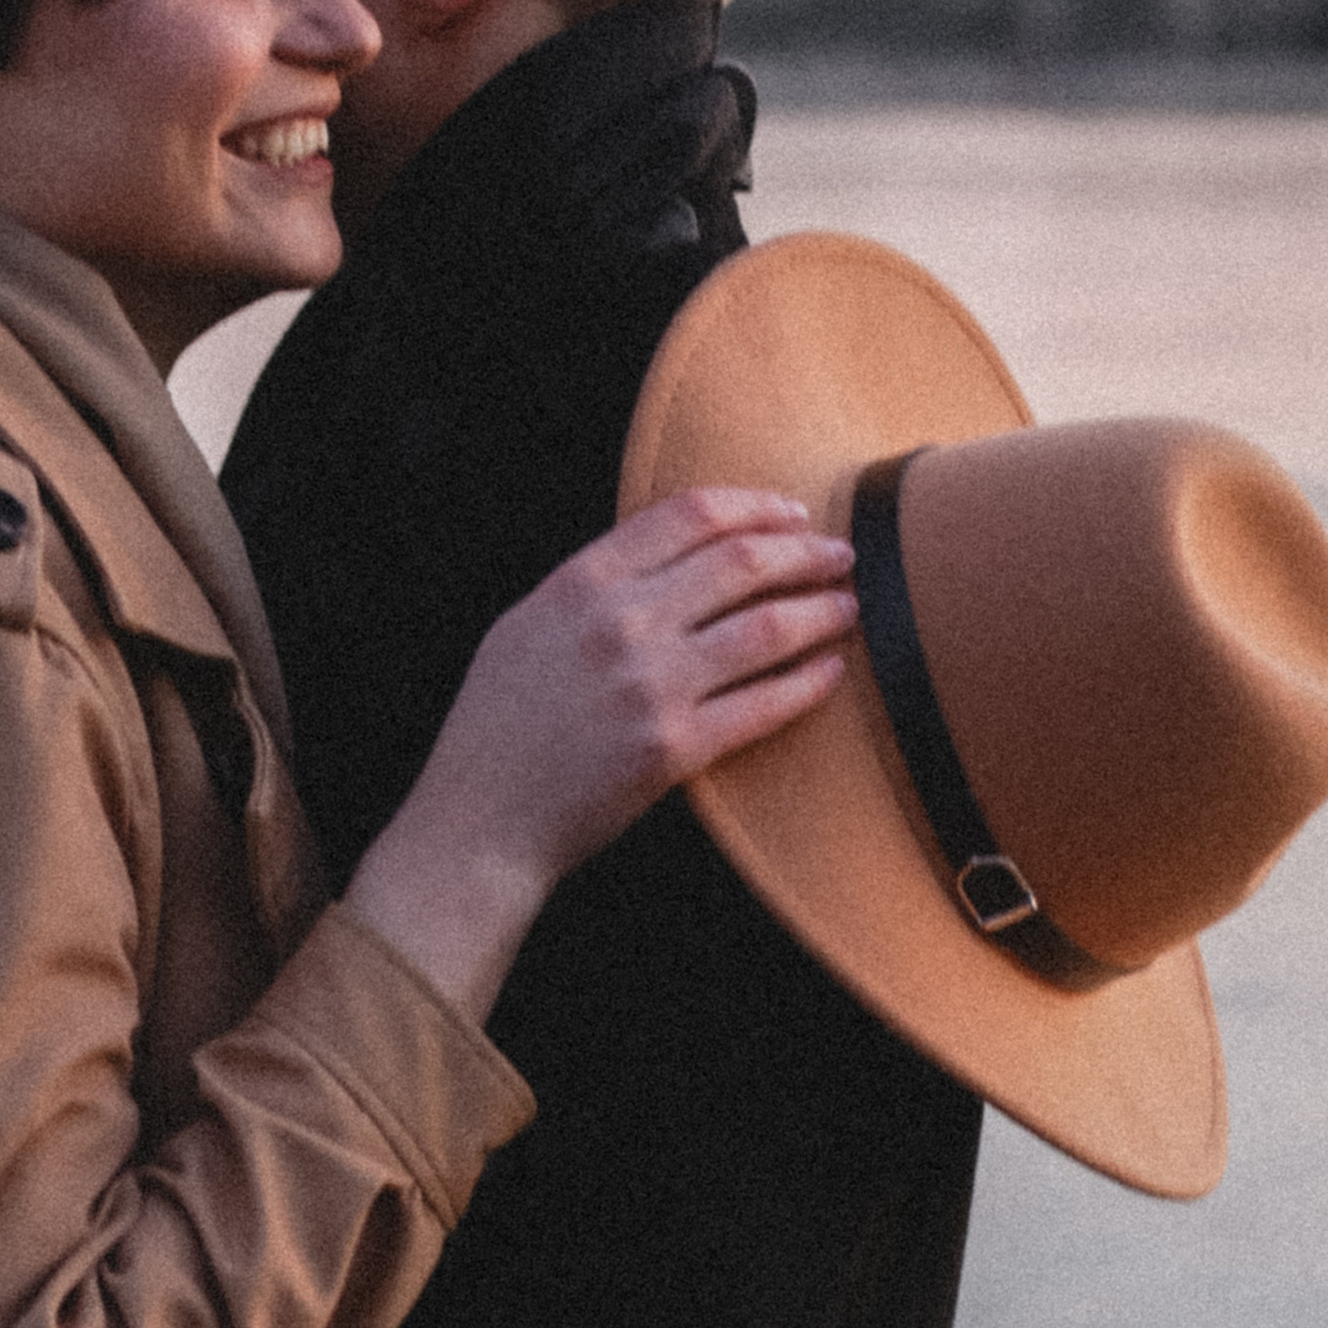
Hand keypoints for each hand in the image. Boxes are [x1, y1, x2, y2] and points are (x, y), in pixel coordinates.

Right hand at [345, 488, 855, 1025]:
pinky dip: (808, 683)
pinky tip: (830, 671)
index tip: (790, 511)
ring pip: (767, 628)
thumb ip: (591, 587)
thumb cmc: (495, 727)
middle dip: (805, 550)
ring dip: (822, 611)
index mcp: (581, 583)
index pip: (689, 515)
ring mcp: (650, 686)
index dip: (755, 506)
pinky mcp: (674, 748)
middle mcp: (620, 624)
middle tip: (841, 553)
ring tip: (849, 606)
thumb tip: (667, 556)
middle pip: (741, 561)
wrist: (478, 821)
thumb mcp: (526, 627)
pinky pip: (764, 705)